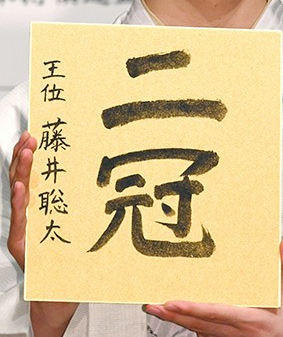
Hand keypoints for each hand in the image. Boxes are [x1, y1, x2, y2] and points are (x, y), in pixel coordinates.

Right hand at [8, 131, 78, 336]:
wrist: (61, 294)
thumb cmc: (75, 260)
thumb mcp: (86, 224)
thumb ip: (90, 204)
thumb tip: (118, 175)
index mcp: (45, 205)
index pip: (37, 173)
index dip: (34, 153)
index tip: (37, 132)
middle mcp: (32, 213)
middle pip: (24, 178)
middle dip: (25, 155)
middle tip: (30, 136)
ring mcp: (25, 227)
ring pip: (19, 194)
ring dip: (21, 172)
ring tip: (25, 153)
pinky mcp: (21, 244)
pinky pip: (20, 220)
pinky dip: (20, 202)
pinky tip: (21, 188)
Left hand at [144, 237, 282, 335]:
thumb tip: (282, 242)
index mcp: (252, 321)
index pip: (215, 313)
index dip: (192, 308)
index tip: (171, 301)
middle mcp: (240, 335)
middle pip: (199, 325)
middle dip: (173, 315)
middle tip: (152, 305)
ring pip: (202, 332)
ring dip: (181, 322)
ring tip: (161, 311)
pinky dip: (196, 329)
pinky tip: (186, 322)